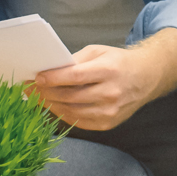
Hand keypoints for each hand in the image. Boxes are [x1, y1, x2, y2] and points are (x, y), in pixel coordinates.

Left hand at [29, 45, 164, 130]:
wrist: (146, 78)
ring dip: (51, 105)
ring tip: (38, 98)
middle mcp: (111, 92)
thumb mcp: (98, 52)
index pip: (75, 76)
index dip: (53, 78)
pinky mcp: (108, 124)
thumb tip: (49, 70)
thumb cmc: (118, 62)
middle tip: (30, 89)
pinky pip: (79, 121)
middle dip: (46, 93)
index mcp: (109, 70)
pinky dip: (63, 114)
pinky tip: (53, 106)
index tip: (37, 78)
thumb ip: (75, 61)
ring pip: (72, 111)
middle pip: (71, 96)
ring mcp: (110, 111)